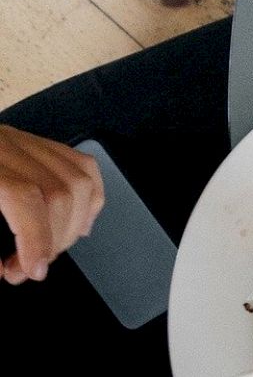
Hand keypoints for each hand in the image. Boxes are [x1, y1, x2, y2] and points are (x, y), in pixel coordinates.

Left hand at [0, 125, 102, 283]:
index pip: (25, 195)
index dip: (36, 238)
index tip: (32, 269)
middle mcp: (3, 144)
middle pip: (59, 191)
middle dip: (54, 240)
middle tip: (29, 267)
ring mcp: (21, 140)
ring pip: (79, 179)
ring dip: (73, 225)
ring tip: (48, 249)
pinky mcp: (33, 143)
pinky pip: (81, 166)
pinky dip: (87, 199)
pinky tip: (73, 223)